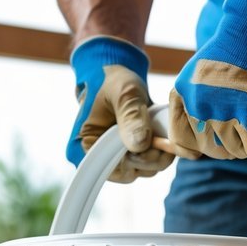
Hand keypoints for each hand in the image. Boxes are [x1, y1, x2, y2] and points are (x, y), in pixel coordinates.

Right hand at [67, 36, 173, 182]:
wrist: (114, 72)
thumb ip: (131, 117)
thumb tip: (140, 145)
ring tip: (159, 127)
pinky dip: (160, 148)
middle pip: (133, 173)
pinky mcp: (131, 152)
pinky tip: (160, 130)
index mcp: (86, 147)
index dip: (137, 161)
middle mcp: (100, 158)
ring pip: (146, 168)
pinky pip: (150, 160)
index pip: (115, 171)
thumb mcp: (124, 93)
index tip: (152, 141)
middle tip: (160, 132)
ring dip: (159, 151)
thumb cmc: (112, 79)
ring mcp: (117, 157)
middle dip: (152, 155)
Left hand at [169, 0, 246, 167]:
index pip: (181, 140)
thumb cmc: (232, 55)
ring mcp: (222, 111)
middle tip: (240, 134)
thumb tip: (195, 150)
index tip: (211, 142)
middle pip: (210, 148)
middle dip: (226, 146)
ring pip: (233, 151)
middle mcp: (198, 105)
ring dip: (246, 147)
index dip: (199, 145)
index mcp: (183, 96)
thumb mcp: (199, 78)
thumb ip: (194, 108)